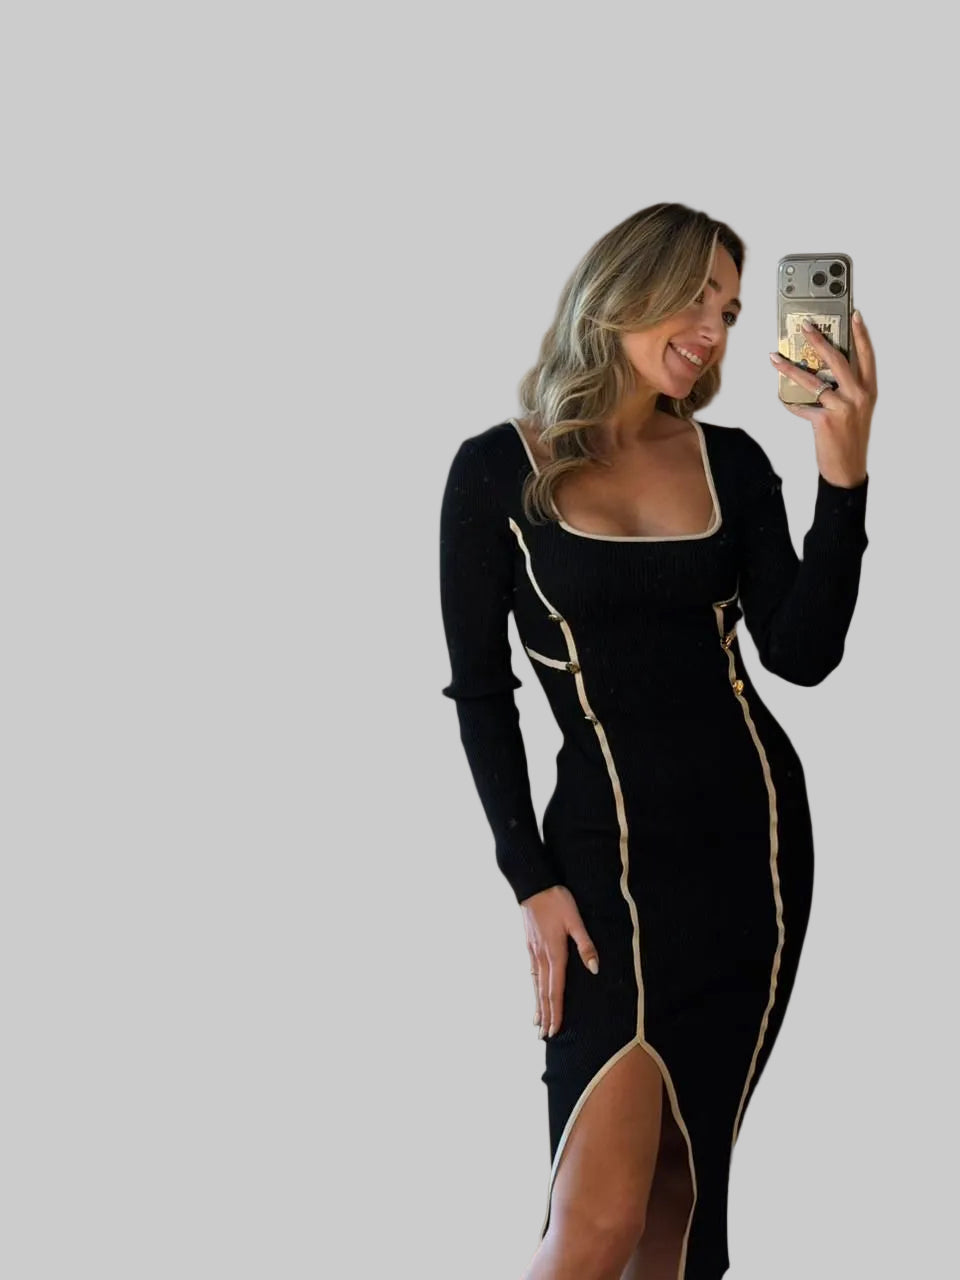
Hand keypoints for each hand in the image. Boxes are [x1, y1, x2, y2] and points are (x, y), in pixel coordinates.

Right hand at [520, 885, 598, 1038]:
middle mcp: (542, 957)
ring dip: (537, 1005)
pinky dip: (532, 988)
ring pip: (535, 984)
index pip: (556, 989)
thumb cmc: (557, 901)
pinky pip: (531, 973)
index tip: (555, 1030)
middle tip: (544, 1037)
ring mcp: (533, 952)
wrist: (533, 885)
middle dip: (545, 1015)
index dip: (556, 1011)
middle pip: (543, 992)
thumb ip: (585, 945)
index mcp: (555, 953)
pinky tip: (534, 993)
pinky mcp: (529, 945)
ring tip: (536, 1023)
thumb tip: (594, 969)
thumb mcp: (576, 920)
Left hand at [769, 310, 876, 487]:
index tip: (854, 315)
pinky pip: (801, 406)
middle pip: (837, 360)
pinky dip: (789, 403)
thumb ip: (847, 390)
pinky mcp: (825, 421)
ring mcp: (842, 408)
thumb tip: (823, 371)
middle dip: (818, 341)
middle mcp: (858, 396)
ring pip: (812, 381)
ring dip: (789, 368)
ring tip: (775, 357)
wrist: (848, 468)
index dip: (861, 334)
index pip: (867, 356)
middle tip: (804, 326)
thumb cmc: (851, 438)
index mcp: (868, 391)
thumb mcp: (857, 410)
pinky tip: (780, 398)